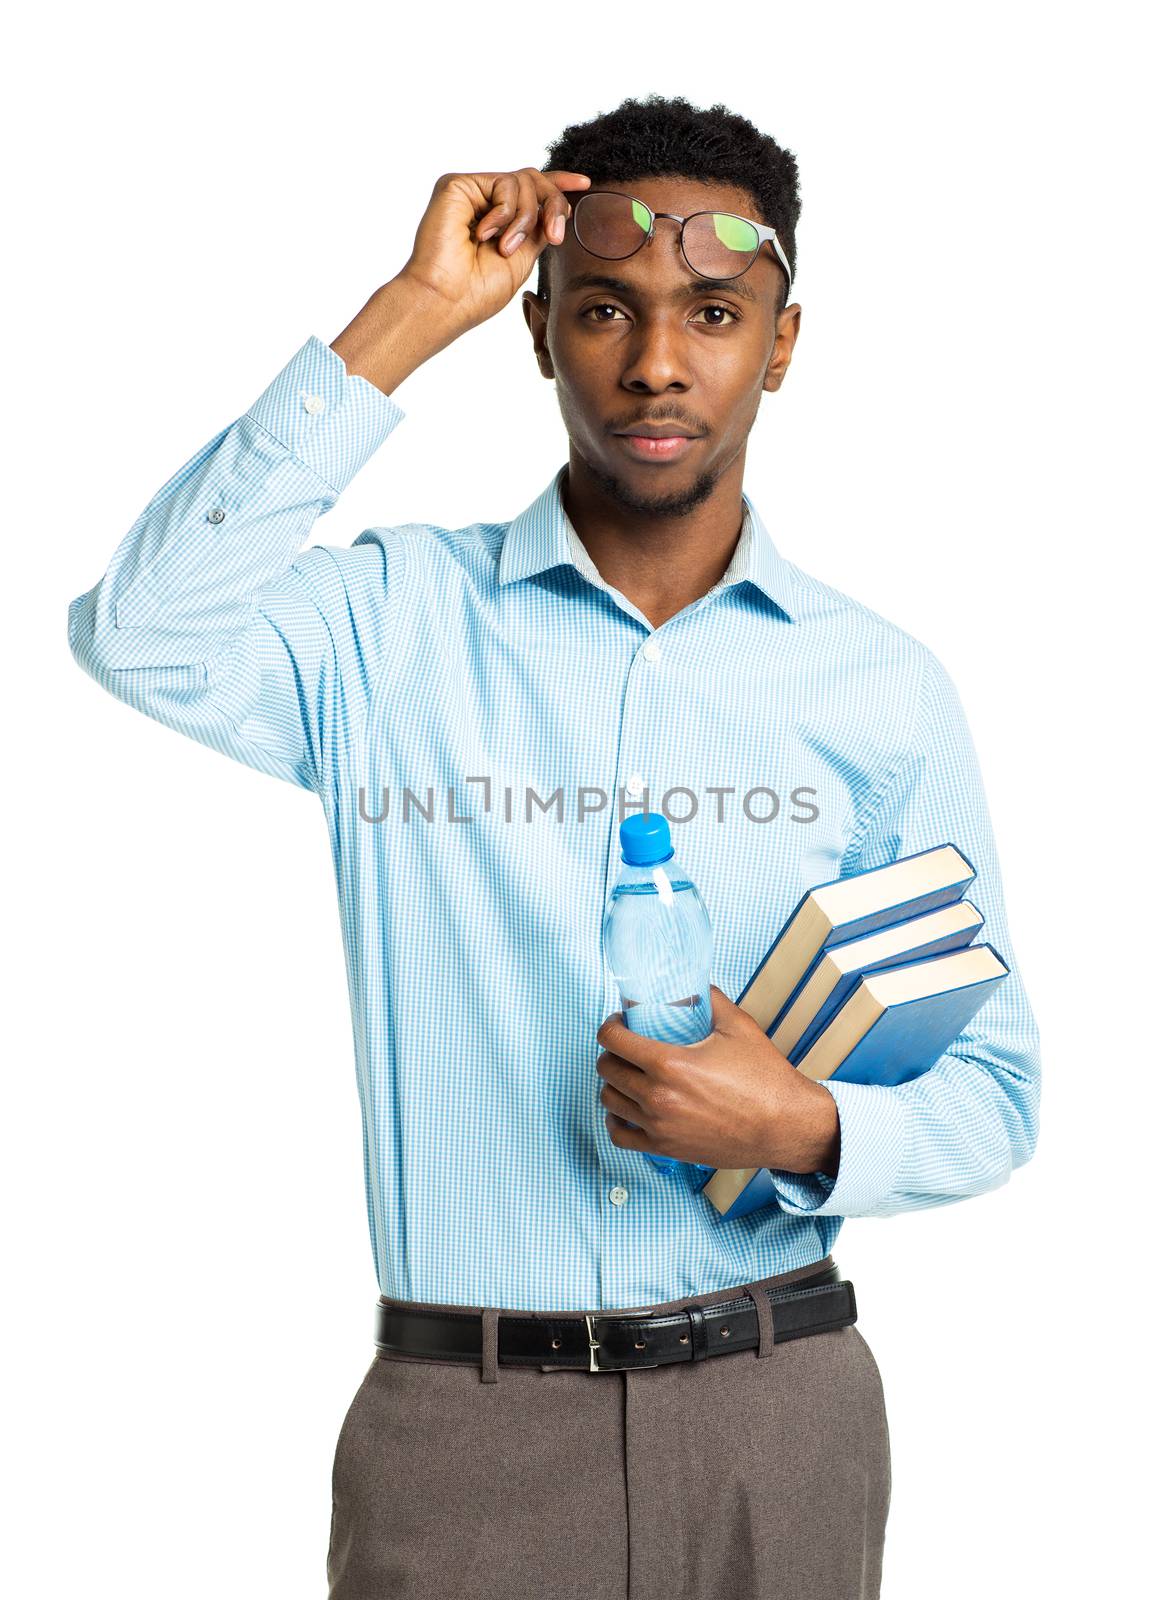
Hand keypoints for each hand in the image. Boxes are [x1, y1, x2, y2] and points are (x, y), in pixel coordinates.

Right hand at [398, 166, 590, 334]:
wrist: (447, 299)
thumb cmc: (479, 290)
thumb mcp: (524, 257)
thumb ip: (540, 228)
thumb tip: (562, 205)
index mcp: (501, 220)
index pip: (533, 192)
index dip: (559, 184)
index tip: (585, 185)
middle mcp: (485, 202)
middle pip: (534, 180)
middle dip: (552, 205)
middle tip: (555, 237)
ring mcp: (472, 192)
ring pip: (524, 181)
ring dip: (525, 218)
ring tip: (505, 248)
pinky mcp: (458, 184)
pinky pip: (503, 183)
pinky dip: (503, 213)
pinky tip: (483, 235)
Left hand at [595, 984, 841, 1175]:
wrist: (785, 1126)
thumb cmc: (765, 1080)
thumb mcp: (739, 1027)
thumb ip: (711, 1001)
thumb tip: (696, 986)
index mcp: (670, 1063)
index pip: (614, 1040)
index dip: (610, 1026)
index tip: (618, 1023)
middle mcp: (658, 1096)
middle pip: (607, 1069)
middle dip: (611, 1053)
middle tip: (625, 1047)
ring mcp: (659, 1126)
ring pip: (610, 1101)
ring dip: (612, 1084)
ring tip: (627, 1076)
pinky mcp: (666, 1148)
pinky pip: (620, 1136)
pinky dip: (616, 1121)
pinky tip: (626, 1110)